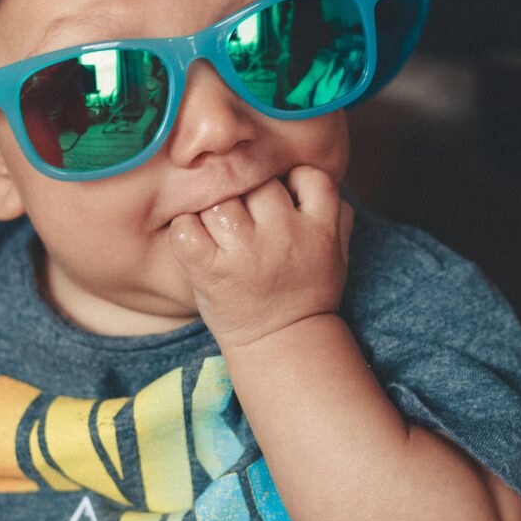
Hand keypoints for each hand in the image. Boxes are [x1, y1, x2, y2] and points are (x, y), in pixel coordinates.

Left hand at [168, 166, 353, 349]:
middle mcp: (284, 237)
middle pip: (257, 182)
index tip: (282, 195)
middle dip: (246, 188)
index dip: (291, 177)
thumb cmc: (305, 294)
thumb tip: (316, 178)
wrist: (281, 345)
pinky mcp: (211, 272)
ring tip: (215, 224)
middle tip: (240, 208)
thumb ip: (337, 215)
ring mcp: (245, 254)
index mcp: (318, 229)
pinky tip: (193, 237)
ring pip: (220, 199)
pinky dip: (183, 227)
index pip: (309, 175)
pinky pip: (186, 229)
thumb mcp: (337, 255)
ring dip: (212, 206)